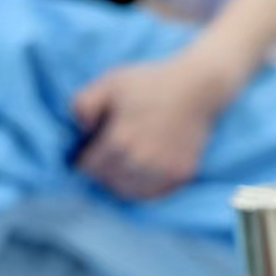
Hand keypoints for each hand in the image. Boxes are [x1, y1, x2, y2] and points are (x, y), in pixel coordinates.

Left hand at [73, 53, 239, 199]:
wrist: (197, 88)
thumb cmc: (150, 82)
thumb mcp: (108, 82)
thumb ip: (82, 105)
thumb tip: (79, 131)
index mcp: (119, 142)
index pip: (88, 168)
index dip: (82, 159)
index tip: (85, 151)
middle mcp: (142, 162)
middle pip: (107, 182)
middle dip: (100, 171)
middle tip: (102, 159)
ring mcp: (164, 171)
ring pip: (130, 192)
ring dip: (120, 183)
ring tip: (119, 168)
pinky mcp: (181, 175)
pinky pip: (154, 194)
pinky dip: (142, 188)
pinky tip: (139, 174)